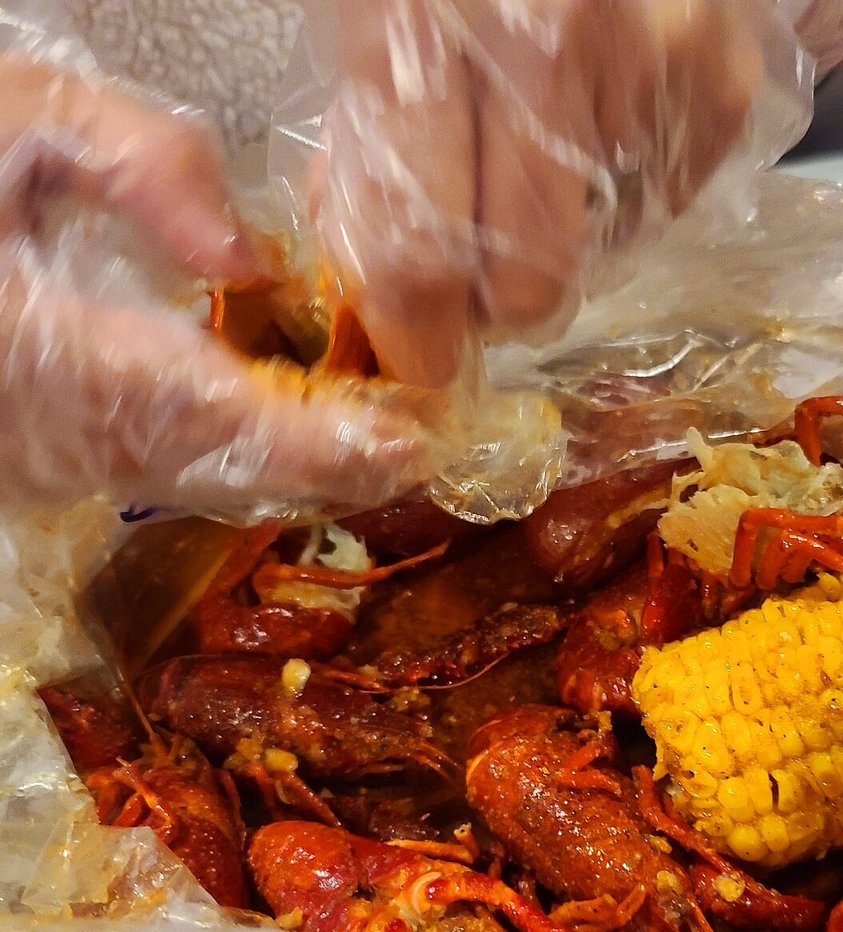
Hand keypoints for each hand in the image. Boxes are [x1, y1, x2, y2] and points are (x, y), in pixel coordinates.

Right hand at [0, 55, 445, 515]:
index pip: (215, 419)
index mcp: (52, 356)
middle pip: (230, 474)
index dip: (320, 444)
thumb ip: (128, 159)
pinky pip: (170, 471)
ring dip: (298, 464)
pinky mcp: (46, 468)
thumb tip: (241, 251)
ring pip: (204, 482)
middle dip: (334, 462)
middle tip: (416, 436)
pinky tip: (295, 426)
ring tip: (377, 433)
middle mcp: (56, 437)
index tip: (405, 444)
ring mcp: (49, 467)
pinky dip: (243, 454)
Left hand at [312, 0, 802, 386]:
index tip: (418, 357)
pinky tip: (600, 124)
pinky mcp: (723, 76)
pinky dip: (625, 189)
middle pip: (529, 277)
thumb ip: (364, 134)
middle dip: (492, 302)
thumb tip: (379, 267)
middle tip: (475, 274)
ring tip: (538, 159)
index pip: (420, 247)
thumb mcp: (364, 7)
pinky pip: (667, 201)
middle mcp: (555, 51)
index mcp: (430, 25)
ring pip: (602, 251)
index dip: (415, 332)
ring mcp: (655, 64)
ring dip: (558, 237)